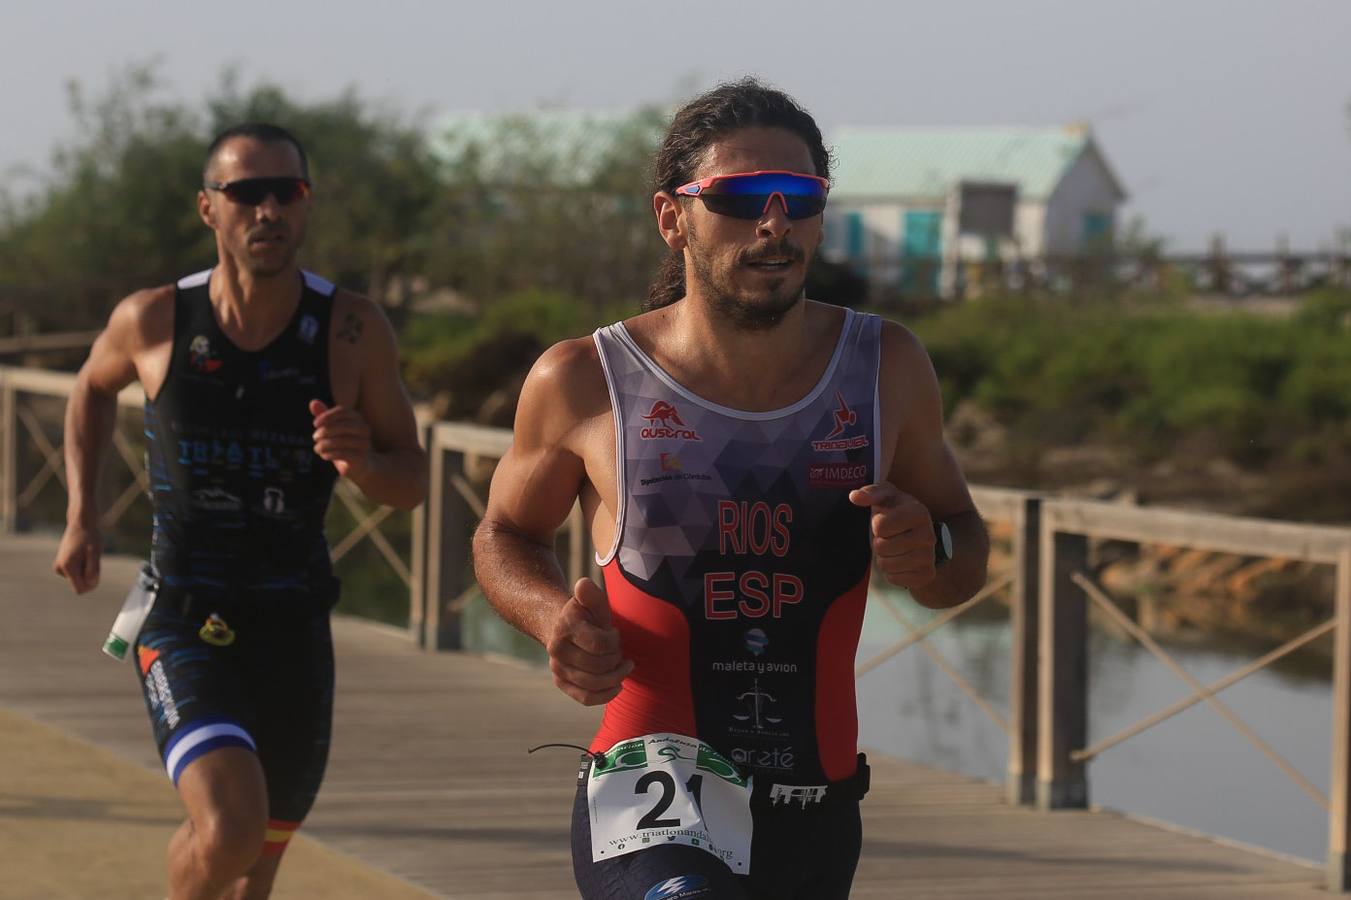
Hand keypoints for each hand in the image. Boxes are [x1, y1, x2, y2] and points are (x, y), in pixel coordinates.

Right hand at [53, 521, 101, 593]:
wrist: (80, 524)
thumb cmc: (90, 537)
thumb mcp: (96, 553)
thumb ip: (93, 570)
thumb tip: (90, 585)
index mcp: (68, 567)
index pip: (80, 589)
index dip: (91, 586)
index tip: (97, 574)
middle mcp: (60, 569)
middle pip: (80, 584)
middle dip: (89, 576)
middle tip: (93, 559)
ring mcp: (59, 567)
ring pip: (79, 578)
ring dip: (87, 570)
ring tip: (87, 554)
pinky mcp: (61, 565)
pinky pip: (76, 574)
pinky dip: (83, 567)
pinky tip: (83, 554)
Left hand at [309, 399, 371, 478]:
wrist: (359, 465)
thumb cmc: (343, 444)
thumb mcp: (332, 429)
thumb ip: (324, 416)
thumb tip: (313, 402)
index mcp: (358, 418)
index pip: (343, 411)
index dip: (327, 416)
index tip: (315, 424)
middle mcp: (364, 429)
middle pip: (344, 425)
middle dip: (326, 431)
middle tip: (314, 437)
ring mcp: (365, 444)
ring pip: (343, 440)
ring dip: (325, 444)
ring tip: (317, 448)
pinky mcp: (361, 458)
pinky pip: (344, 454)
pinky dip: (330, 454)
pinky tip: (324, 455)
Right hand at [545, 577, 632, 705]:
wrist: (559, 625)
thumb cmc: (584, 614)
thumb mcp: (590, 601)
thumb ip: (592, 594)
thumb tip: (583, 584)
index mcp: (566, 627)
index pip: (600, 644)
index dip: (614, 641)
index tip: (614, 634)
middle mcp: (557, 650)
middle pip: (599, 666)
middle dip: (615, 659)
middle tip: (619, 651)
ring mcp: (557, 668)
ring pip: (593, 684)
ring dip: (616, 677)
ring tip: (624, 667)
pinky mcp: (560, 682)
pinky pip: (585, 698)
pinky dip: (605, 695)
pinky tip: (617, 685)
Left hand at [849, 482, 936, 589]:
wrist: (917, 535)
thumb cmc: (895, 512)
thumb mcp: (885, 497)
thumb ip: (870, 493)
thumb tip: (854, 496)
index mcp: (919, 512)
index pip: (880, 526)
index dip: (876, 525)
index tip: (885, 521)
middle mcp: (929, 535)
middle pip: (881, 547)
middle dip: (879, 543)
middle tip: (888, 537)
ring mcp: (929, 557)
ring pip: (886, 565)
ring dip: (883, 558)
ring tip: (893, 549)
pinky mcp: (926, 575)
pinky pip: (894, 579)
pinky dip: (891, 573)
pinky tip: (900, 561)